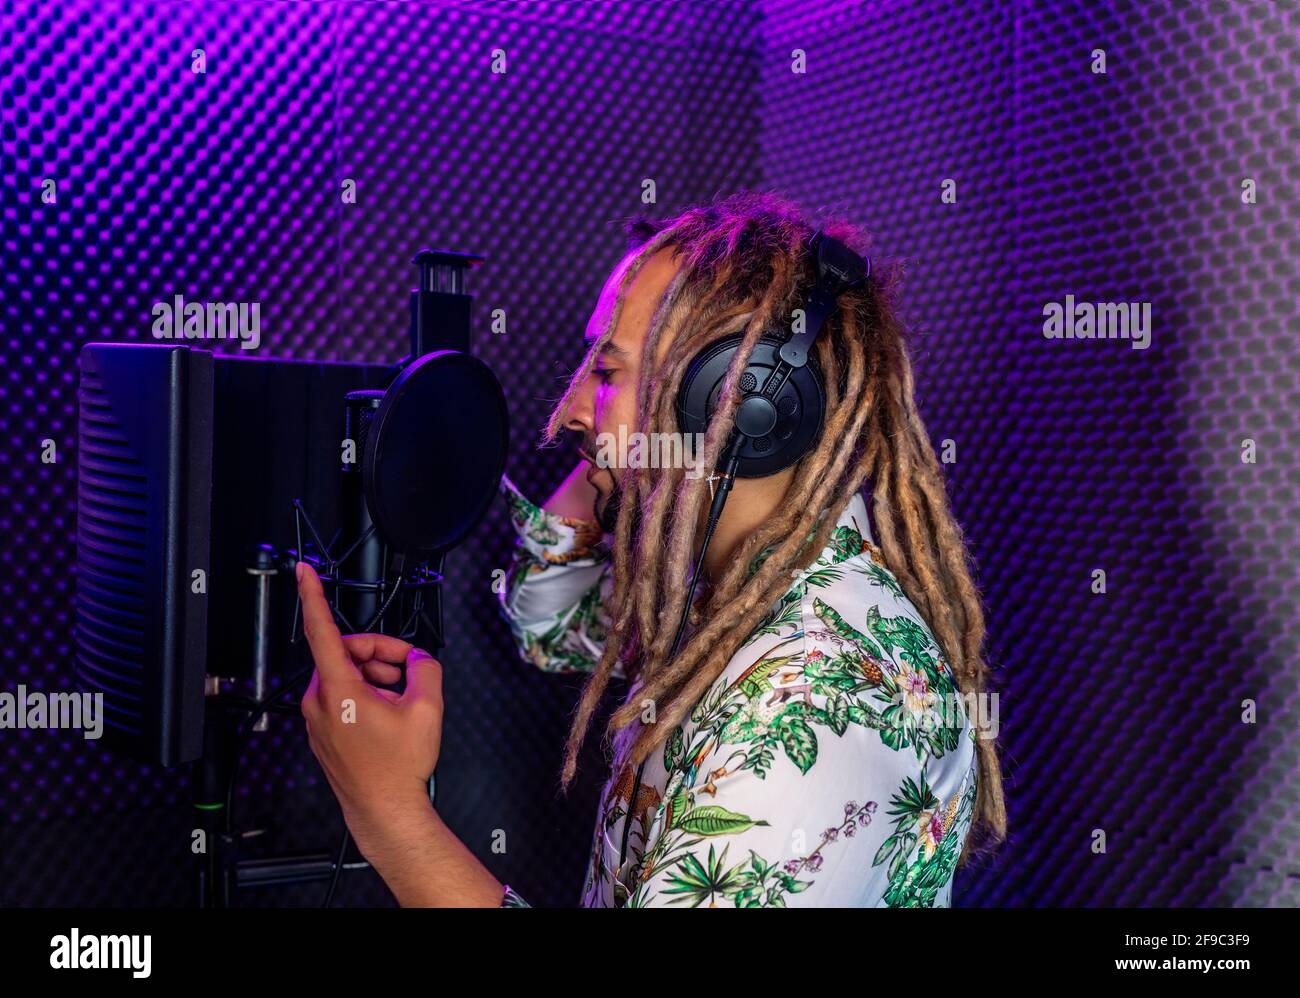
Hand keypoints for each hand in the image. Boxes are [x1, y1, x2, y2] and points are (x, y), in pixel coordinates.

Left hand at [296, 561, 441, 852]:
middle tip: (409, 670)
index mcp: (338, 689)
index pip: (321, 630)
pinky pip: (342, 693)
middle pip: (347, 651)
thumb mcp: (428, 707)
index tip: (303, 571)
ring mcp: (317, 717)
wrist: (383, 810)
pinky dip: (367, 692)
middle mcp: (319, 701)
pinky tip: (388, 713)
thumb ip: (426, 667)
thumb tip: (420, 659)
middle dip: (381, 653)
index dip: (312, 595)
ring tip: (401, 700)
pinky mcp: (323, 729)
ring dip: (376, 674)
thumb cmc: (398, 767)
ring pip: (346, 672)